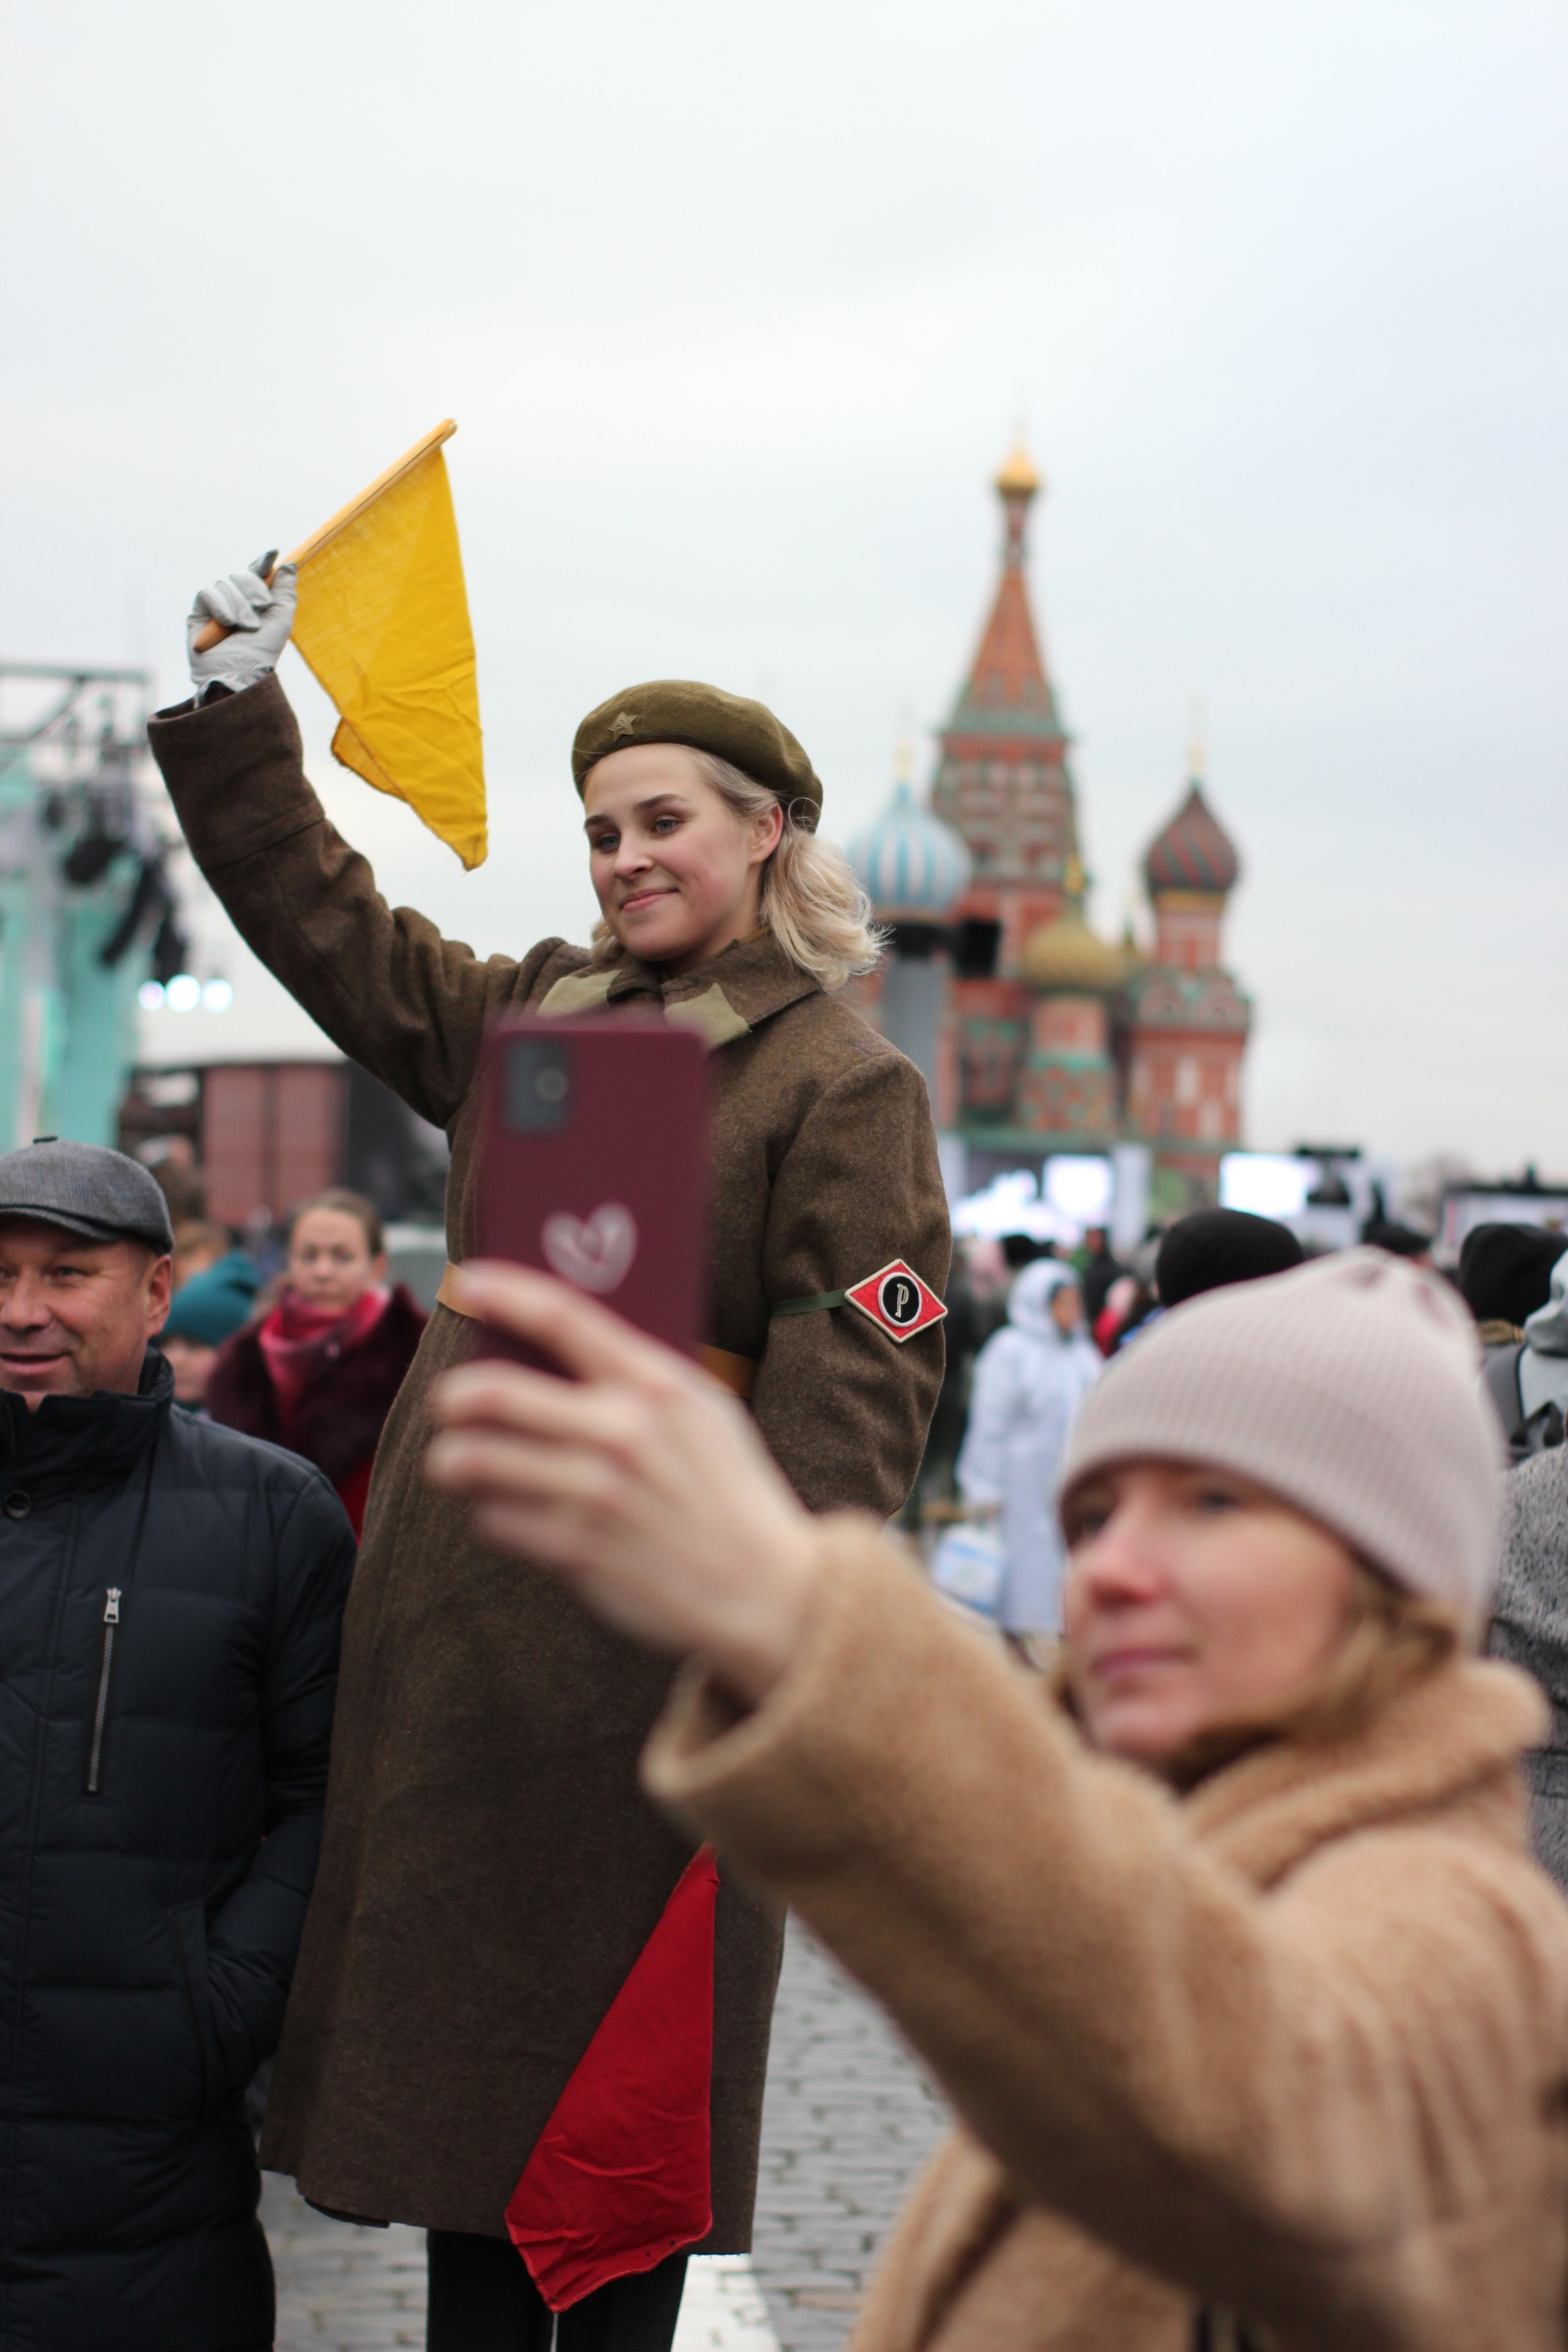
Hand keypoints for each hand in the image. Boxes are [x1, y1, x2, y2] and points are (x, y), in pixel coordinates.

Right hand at [186, 556, 297, 696]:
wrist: (237, 673)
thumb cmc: (261, 653)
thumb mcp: (281, 622)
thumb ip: (285, 593)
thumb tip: (289, 564)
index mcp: (256, 603)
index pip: (257, 574)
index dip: (263, 562)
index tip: (273, 552)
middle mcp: (237, 601)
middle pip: (242, 575)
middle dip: (254, 590)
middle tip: (262, 610)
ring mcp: (217, 606)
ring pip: (226, 584)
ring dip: (240, 605)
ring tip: (245, 628)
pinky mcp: (199, 612)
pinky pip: (208, 593)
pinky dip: (220, 606)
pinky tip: (227, 623)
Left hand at [425, 1263, 821, 1702]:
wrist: (766, 1588)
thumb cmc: (727, 1490)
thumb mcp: (706, 1411)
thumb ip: (643, 1373)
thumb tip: (558, 1335)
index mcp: (658, 1385)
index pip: (564, 1318)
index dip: (506, 1292)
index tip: (466, 1281)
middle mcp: (624, 1432)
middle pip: (496, 1391)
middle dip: (455, 1396)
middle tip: (449, 1402)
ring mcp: (598, 1493)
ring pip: (477, 1459)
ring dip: (453, 1459)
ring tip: (454, 1461)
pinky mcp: (580, 1551)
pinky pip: (494, 1519)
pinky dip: (489, 1512)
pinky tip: (504, 1511)